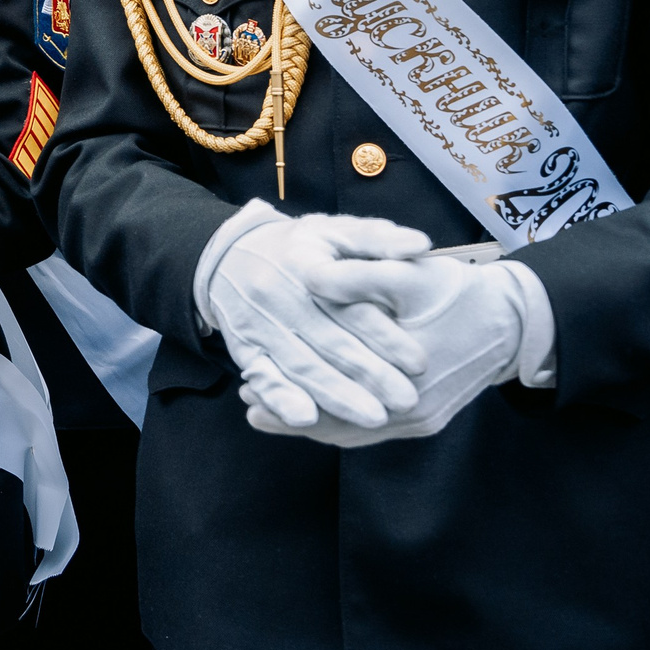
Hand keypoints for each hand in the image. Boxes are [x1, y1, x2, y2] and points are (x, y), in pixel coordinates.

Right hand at [195, 201, 432, 430]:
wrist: (227, 256)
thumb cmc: (296, 246)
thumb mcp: (332, 230)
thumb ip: (376, 239)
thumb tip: (421, 245)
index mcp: (304, 263)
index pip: (349, 305)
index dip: (385, 336)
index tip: (419, 363)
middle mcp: (277, 295)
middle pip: (328, 341)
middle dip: (370, 374)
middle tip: (407, 401)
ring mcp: (258, 324)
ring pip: (301, 365)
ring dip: (336, 396)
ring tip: (375, 417)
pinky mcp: (245, 348)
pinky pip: (263, 377)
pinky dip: (281, 399)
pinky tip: (305, 419)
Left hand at [248, 256, 552, 446]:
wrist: (513, 321)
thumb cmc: (458, 293)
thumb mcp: (407, 274)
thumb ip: (357, 276)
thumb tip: (307, 275)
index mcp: (405, 378)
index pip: (333, 396)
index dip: (288, 388)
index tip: (250, 379)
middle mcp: (412, 412)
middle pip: (338, 423)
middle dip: (290, 414)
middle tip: (248, 402)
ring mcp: (419, 421)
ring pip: (353, 431)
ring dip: (311, 420)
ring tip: (265, 408)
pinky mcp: (424, 419)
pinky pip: (371, 430)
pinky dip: (338, 421)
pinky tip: (312, 407)